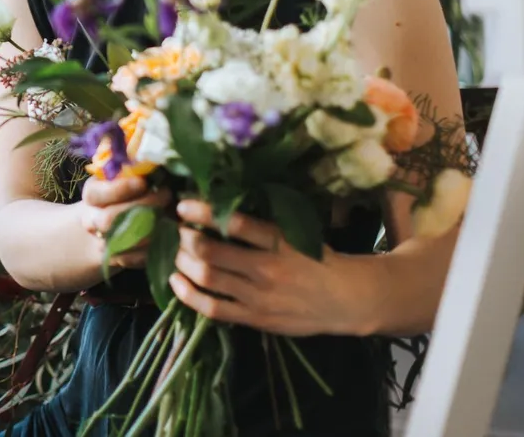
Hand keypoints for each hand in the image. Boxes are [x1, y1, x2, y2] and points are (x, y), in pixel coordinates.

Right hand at [80, 175, 171, 270]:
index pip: (96, 194)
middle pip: (109, 219)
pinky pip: (137, 258)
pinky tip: (170, 232)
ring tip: (172, 213)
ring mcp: (105, 243)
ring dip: (151, 227)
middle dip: (141, 206)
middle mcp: (92, 221)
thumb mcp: (123, 175)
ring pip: (124, 241)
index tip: (143, 182)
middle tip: (166, 195)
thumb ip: (132, 167)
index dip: (119, 189)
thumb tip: (150, 156)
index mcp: (91, 195)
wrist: (115, 222)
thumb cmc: (127, 191)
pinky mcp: (121, 260)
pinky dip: (156, 246)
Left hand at [170, 200, 357, 336]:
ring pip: (207, 277)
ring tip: (178, 253)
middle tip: (179, 231)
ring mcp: (259, 296)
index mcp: (279, 241)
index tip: (183, 205)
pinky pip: (213, 309)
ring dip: (183, 262)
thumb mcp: (296, 234)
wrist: (346, 299)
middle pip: (210, 251)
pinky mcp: (255, 318)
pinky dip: (188, 294)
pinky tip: (177, 282)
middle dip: (185, 238)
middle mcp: (267, 268)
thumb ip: (261, 226)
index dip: (202, 212)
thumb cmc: (317, 259)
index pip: (234, 222)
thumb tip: (219, 206)